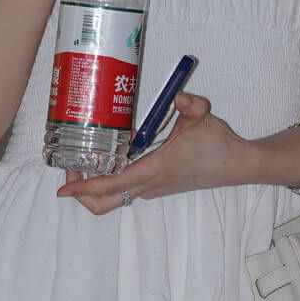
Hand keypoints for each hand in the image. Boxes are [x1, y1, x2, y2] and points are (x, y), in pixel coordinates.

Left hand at [56, 91, 244, 212]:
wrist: (236, 165)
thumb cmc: (218, 144)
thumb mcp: (202, 116)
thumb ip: (189, 104)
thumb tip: (176, 97)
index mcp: (155, 169)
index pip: (112, 184)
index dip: (84, 188)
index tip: (63, 187)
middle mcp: (150, 185)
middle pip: (105, 203)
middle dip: (82, 194)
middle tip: (72, 170)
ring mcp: (152, 189)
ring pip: (114, 198)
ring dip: (95, 186)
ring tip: (85, 160)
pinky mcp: (157, 187)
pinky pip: (125, 190)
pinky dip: (110, 181)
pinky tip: (110, 157)